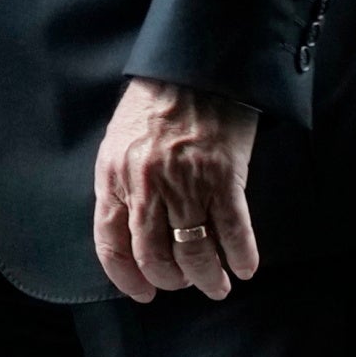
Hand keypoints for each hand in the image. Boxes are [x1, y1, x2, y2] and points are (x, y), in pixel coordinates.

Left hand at [91, 76, 261, 302]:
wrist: (197, 64)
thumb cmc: (157, 99)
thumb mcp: (121, 140)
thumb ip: (122, 184)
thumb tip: (131, 229)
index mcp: (115, 176)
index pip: (111, 244)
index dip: (127, 277)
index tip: (143, 292)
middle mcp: (147, 186)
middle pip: (154, 256)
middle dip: (171, 280)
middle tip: (185, 283)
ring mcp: (186, 184)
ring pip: (194, 252)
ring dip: (207, 278)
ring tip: (217, 285)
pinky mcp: (224, 177)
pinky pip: (233, 232)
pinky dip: (240, 256)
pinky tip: (244, 268)